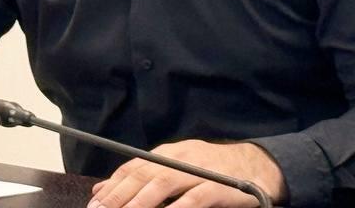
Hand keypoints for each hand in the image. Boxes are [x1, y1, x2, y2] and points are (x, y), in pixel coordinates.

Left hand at [88, 140, 285, 207]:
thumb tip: (102, 189)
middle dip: (118, 195)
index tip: (96, 202)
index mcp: (169, 153)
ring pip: (162, 184)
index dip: (112, 185)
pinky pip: (194, 198)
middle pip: (143, 175)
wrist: (258, 166)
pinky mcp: (218, 187)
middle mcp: (181, 158)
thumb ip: (143, 177)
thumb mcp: (176, 168)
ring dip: (139, 202)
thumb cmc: (213, 171)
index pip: (133, 167)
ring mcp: (199, 171)